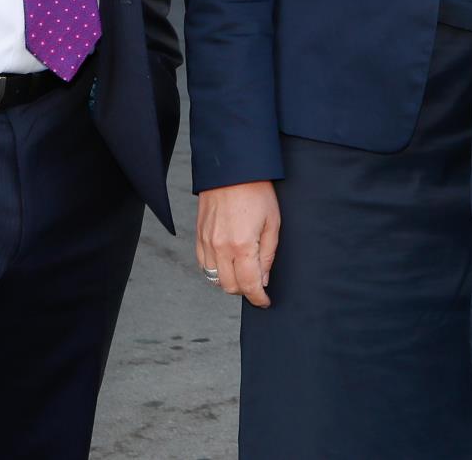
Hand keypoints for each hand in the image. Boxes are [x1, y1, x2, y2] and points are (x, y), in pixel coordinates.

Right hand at [196, 180, 279, 308]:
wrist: (232, 169)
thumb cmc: (256, 192)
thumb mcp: (273, 223)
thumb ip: (267, 255)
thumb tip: (264, 279)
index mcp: (242, 246)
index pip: (249, 285)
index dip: (258, 298)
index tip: (264, 302)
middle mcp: (220, 247)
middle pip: (230, 287)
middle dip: (245, 290)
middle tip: (257, 283)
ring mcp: (206, 242)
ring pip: (214, 278)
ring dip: (229, 281)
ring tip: (242, 272)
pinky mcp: (199, 235)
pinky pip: (203, 264)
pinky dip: (215, 269)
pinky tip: (227, 262)